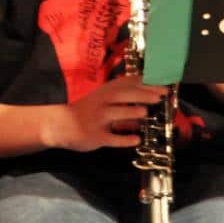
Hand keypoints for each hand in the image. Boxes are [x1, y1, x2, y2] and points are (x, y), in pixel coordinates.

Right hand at [48, 74, 166, 152]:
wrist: (61, 124)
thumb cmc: (87, 110)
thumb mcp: (103, 99)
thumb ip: (123, 98)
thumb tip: (149, 97)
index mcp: (105, 92)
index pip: (127, 83)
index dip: (145, 82)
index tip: (162, 83)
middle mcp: (102, 102)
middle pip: (123, 95)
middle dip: (142, 94)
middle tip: (160, 96)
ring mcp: (97, 119)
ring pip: (115, 114)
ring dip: (131, 112)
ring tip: (146, 112)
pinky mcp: (95, 136)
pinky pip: (111, 138)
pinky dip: (124, 139)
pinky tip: (136, 140)